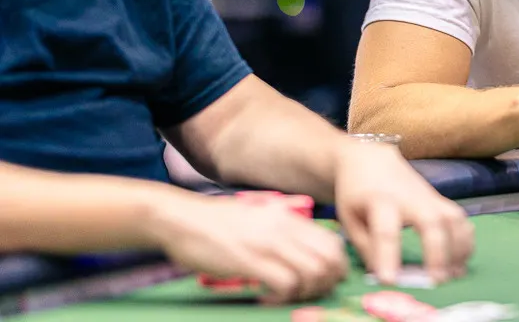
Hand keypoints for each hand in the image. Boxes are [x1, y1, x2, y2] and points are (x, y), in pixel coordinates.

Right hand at [150, 193, 346, 303]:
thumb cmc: (217, 224)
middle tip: (307, 295)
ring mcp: (269, 244)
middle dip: (326, 284)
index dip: (336, 268)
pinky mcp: (251, 260)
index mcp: (290, 220)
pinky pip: (286, 284)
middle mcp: (286, 229)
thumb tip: (303, 253)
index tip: (322, 283)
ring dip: (306, 293)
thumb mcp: (259, 220)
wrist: (181, 218)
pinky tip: (266, 299)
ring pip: (314, 273)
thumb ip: (283, 233)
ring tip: (287, 298)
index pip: (334, 244)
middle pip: (331, 260)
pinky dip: (283, 297)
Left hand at [332, 138, 473, 284]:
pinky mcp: (441, 200)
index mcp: (380, 201)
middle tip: (436, 281)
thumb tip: (382, 275)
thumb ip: (365, 246)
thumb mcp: (349, 218)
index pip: (385, 231)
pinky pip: (461, 219)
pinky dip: (466, 240)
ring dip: (458, 248)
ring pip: (453, 219)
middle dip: (437, 252)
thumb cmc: (357, 193)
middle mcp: (410, 198)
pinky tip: (462, 261)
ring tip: (454, 275)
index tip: (390, 282)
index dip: (388, 257)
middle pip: (431, 222)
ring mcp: (430, 197)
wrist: (372, 159)